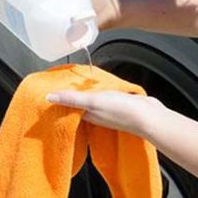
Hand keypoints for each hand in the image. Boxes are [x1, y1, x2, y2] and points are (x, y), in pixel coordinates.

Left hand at [46, 90, 165, 136]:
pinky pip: (108, 96)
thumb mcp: (93, 101)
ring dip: (89, 91)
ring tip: (82, 80)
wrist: (149, 117)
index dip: (61, 99)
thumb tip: (49, 97)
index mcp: (88, 115)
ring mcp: (110, 110)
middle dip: (74, 94)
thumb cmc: (123, 111)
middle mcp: (98, 114)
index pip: (69, 107)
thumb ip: (72, 98)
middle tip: (66, 81)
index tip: (53, 88)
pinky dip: (104, 90)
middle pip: (81, 104)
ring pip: (95, 100)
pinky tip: (105, 84)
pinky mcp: (122, 104)